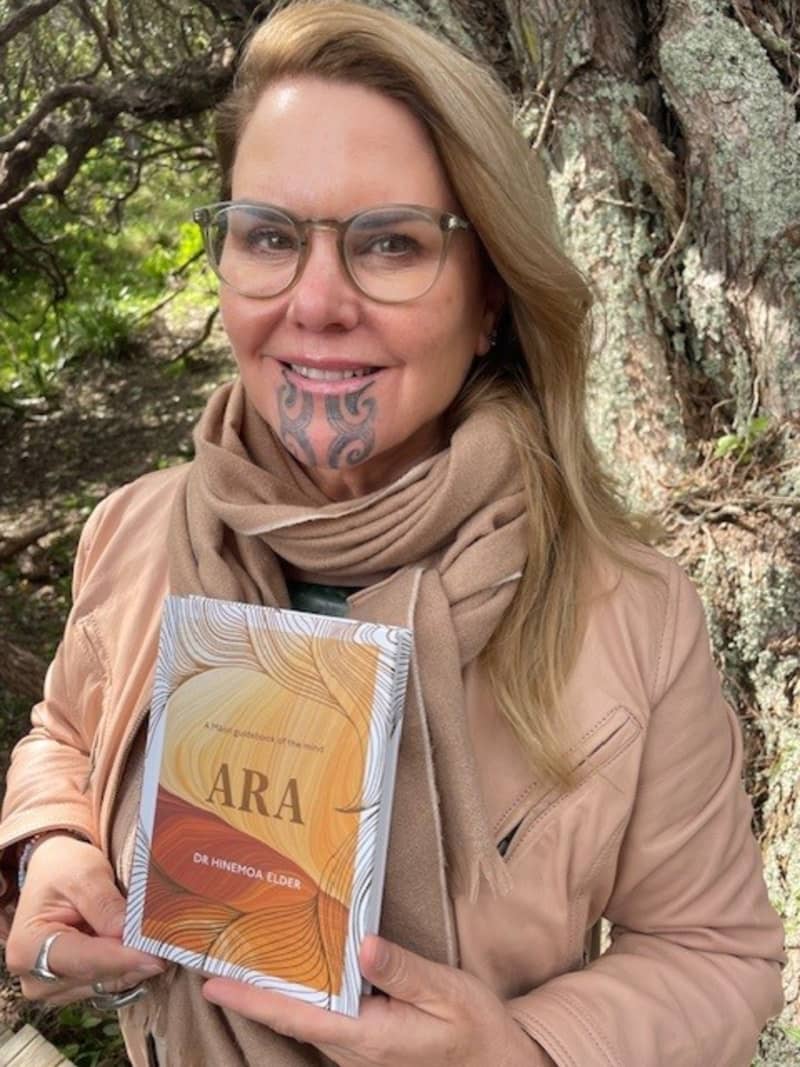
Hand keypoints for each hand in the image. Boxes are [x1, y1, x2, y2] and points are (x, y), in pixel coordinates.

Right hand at [5, 834, 165, 1004]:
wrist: (54, 871)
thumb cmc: (64, 868)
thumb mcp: (84, 875)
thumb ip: (104, 905)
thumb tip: (129, 935)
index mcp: (27, 947)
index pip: (82, 960)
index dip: (121, 958)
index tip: (156, 956)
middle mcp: (35, 977)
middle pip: (94, 976)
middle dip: (133, 962)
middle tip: (171, 946)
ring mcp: (54, 987)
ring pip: (105, 984)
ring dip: (134, 966)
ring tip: (161, 944)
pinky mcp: (73, 987)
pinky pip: (108, 983)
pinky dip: (129, 968)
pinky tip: (146, 951)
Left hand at [203, 935, 542, 1065]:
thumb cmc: (477, 1032)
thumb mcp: (447, 994)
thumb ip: (402, 970)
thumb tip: (361, 944)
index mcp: (368, 1036)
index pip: (297, 1016)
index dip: (252, 998)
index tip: (213, 981)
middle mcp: (353, 1047)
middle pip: (290, 1016)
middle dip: (249, 989)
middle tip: (212, 956)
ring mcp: (358, 1048)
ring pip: (303, 1017)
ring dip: (271, 991)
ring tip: (240, 956)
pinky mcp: (366, 1042)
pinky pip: (322, 1017)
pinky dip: (299, 994)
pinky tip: (292, 971)